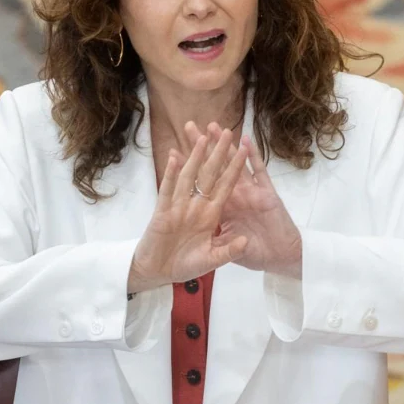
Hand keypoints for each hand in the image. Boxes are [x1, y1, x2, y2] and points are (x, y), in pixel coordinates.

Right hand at [128, 127, 250, 292]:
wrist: (158, 273)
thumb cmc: (184, 266)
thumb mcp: (211, 260)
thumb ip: (228, 251)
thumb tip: (245, 241)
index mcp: (211, 215)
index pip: (226, 186)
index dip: (234, 167)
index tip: (243, 148)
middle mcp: (196, 206)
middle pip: (209, 174)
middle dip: (217, 152)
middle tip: (225, 130)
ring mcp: (179, 207)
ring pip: (188, 177)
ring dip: (194, 157)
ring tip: (202, 137)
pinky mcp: (163, 212)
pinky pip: (168, 191)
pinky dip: (170, 175)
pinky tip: (173, 158)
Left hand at [187, 122, 302, 278]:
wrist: (283, 260)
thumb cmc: (259, 254)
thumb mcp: (226, 249)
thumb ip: (212, 237)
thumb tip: (192, 229)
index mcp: (223, 208)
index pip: (201, 183)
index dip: (189, 168)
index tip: (175, 151)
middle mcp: (235, 196)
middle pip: (214, 167)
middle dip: (202, 147)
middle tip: (189, 126)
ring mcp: (252, 193)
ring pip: (235, 164)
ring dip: (225, 146)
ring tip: (213, 126)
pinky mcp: (268, 195)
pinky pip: (260, 173)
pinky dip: (254, 157)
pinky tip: (245, 141)